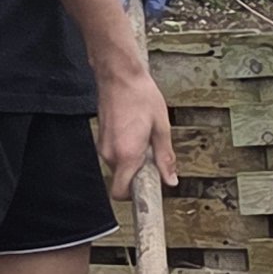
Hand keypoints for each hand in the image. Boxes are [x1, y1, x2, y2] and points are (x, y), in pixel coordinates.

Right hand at [95, 66, 178, 199]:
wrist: (119, 75)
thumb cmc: (140, 96)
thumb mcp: (162, 128)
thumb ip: (165, 157)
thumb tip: (170, 179)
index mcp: (126, 155)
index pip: (121, 193)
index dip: (135, 197)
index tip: (150, 191)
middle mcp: (110, 154)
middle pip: (122, 180)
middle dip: (139, 175)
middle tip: (154, 159)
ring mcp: (103, 146)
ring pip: (120, 167)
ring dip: (134, 162)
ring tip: (146, 140)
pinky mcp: (102, 139)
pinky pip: (115, 155)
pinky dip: (127, 152)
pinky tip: (138, 134)